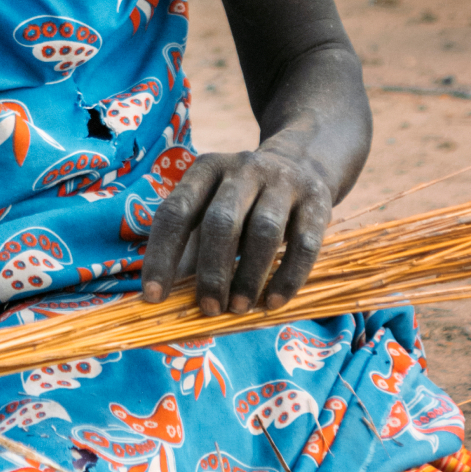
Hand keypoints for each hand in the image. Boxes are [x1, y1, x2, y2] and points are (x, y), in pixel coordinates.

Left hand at [138, 137, 332, 315]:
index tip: (153, 296)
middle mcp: (243, 169)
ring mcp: (282, 182)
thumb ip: (190, 244)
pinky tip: (273, 303)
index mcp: (206, 170)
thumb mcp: (212, 206)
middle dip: (212, 271)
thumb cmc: (244, 200)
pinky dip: (288, 278)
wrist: (303, 162)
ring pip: (264, 232)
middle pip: (222, 222)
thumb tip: (164, 293)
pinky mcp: (316, 201)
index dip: (162, 255)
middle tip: (208, 308)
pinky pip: (304, 244)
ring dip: (249, 276)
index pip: (175, 212)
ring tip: (238, 309)